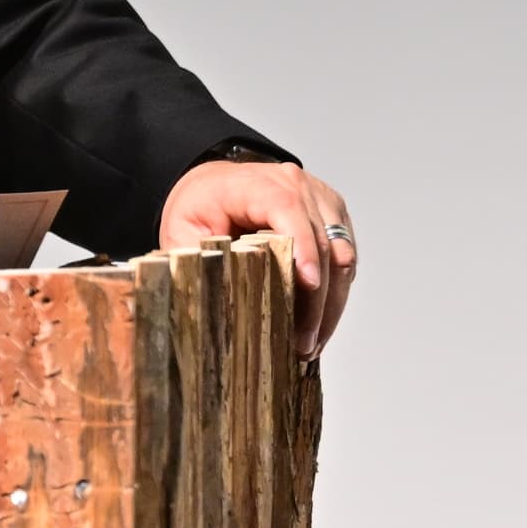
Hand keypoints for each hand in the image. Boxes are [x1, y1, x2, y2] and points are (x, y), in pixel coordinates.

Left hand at [156, 160, 358, 356]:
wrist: (218, 184)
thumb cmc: (202, 205)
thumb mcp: (182, 229)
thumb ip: (192, 257)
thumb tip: (205, 298)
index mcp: (258, 184)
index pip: (288, 210)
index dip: (302, 247)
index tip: (309, 285)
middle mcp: (298, 187)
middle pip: (322, 242)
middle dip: (317, 299)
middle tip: (304, 343)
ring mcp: (321, 201)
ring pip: (342, 256)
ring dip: (331, 304)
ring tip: (312, 343)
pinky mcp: (334, 218)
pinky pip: (345, 259)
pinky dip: (335, 294)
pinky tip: (318, 326)